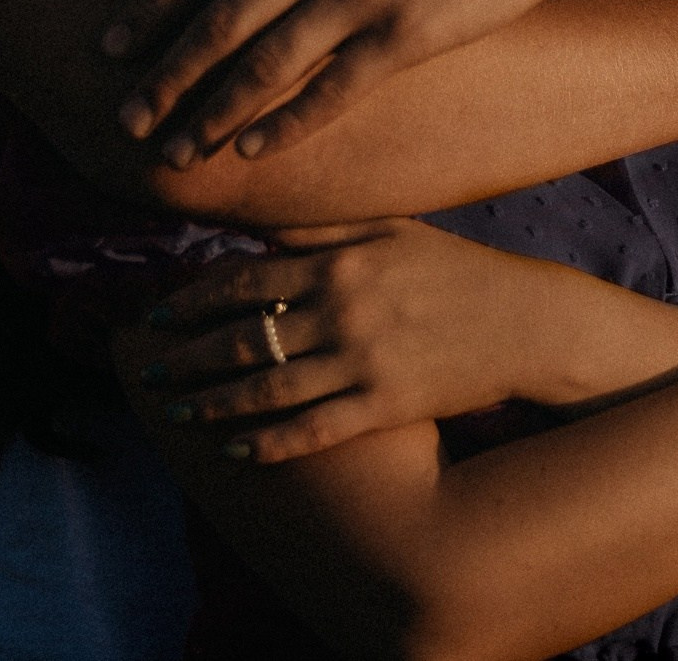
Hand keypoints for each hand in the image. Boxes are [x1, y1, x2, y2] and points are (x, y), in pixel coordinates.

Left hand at [104, 0, 594, 161]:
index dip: (148, 7)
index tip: (105, 47)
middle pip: (220, 21)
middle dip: (166, 76)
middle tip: (124, 120)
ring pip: (267, 62)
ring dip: (214, 112)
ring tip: (178, 151)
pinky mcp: (410, 31)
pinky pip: (334, 88)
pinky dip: (288, 124)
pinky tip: (255, 152)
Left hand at [116, 220, 576, 463]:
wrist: (529, 323)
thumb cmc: (460, 271)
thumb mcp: (395, 231)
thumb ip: (324, 230)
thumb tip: (259, 228)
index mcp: (341, 263)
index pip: (243, 282)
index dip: (192, 300)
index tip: (157, 314)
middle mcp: (344, 311)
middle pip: (242, 339)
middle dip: (185, 358)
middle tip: (148, 373)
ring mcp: (364, 361)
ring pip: (266, 390)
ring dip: (212, 404)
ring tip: (178, 413)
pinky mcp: (386, 405)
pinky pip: (312, 430)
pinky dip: (268, 443)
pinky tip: (236, 451)